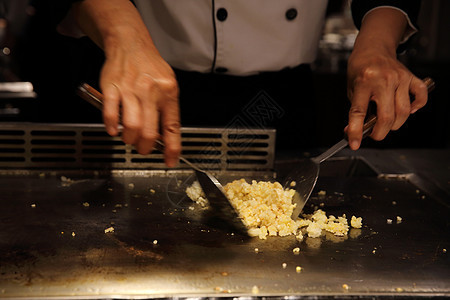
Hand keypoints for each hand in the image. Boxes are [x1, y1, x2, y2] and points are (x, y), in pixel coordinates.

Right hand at [73, 0, 180, 166]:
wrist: (130, 44)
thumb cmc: (150, 67)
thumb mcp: (168, 85)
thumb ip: (167, 110)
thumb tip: (165, 137)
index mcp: (168, 93)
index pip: (172, 127)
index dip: (172, 148)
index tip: (170, 161)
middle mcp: (150, 92)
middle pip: (149, 132)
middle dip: (146, 148)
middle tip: (144, 148)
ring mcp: (130, 90)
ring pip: (131, 127)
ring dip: (130, 140)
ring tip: (129, 138)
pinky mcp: (112, 88)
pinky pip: (111, 113)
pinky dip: (112, 126)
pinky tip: (114, 130)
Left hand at [345, 7, 427, 149]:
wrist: (373, 49)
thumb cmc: (360, 70)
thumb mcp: (351, 90)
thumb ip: (355, 111)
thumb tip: (354, 133)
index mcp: (364, 82)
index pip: (359, 112)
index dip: (356, 131)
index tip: (354, 144)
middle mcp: (384, 80)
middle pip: (387, 116)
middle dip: (379, 133)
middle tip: (374, 134)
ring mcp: (400, 78)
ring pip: (403, 112)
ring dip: (395, 124)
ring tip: (386, 123)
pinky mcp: (411, 77)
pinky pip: (421, 97)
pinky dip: (417, 107)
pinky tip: (408, 110)